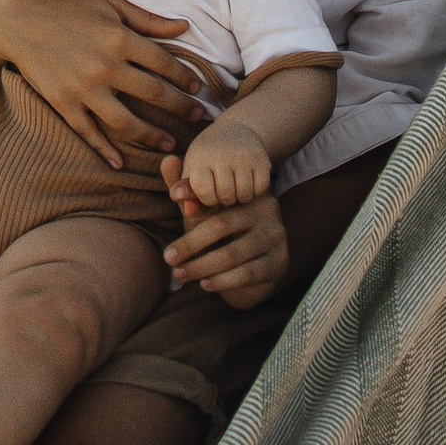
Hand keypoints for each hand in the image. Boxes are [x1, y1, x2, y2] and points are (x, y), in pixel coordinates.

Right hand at [0, 0, 221, 171]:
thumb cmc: (67, 5)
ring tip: (168, 145)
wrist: (17, 19)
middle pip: (153, 94)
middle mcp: (106, 67)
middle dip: (180, 108)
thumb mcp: (110, 2)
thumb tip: (185, 26)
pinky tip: (120, 163)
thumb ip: (147, 19)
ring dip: (151, 136)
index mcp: (120, 38)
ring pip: (126, 122)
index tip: (197, 87)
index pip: (165, 63)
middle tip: (198, 118)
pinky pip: (88, 133)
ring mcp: (83, 89)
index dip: (185, 77)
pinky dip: (104, 151)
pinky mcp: (63, 104)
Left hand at [160, 155, 291, 304]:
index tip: (168, 232)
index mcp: (248, 192)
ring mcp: (276, 237)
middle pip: (222, 225)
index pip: (216, 198)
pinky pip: (247, 273)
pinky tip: (204, 284)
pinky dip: (222, 281)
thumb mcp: (204, 214)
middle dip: (190, 245)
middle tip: (168, 259)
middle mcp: (268, 210)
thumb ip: (188, 193)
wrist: (256, 270)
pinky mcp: (279, 262)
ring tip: (179, 274)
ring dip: (201, 267)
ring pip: (233, 253)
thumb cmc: (223, 236)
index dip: (190, 209)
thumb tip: (167, 160)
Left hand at [176, 113, 272, 208]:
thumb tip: (188, 212)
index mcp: (200, 158)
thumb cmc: (207, 160)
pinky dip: (255, 191)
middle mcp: (222, 154)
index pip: (204, 192)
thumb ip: (186, 194)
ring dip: (240, 197)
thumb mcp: (192, 171)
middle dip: (224, 200)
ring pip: (245, 194)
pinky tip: (248, 183)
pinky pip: (261, 188)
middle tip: (223, 191)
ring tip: (234, 188)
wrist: (234, 131)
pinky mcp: (262, 159)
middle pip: (226, 195)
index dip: (207, 198)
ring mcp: (244, 156)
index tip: (208, 192)